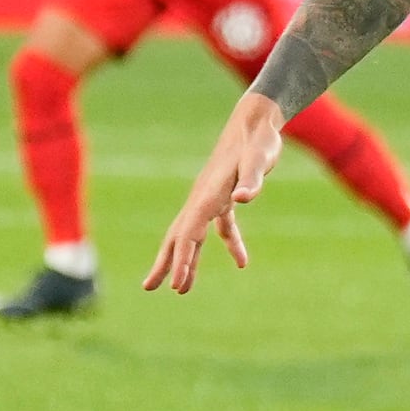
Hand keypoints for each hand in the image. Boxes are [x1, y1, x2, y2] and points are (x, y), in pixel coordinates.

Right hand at [146, 91, 285, 292]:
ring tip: (181, 287)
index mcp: (207, 195)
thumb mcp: (259, 160)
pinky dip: (230, 243)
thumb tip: (243, 199)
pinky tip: (241, 262)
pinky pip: (223, 226)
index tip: (177, 285)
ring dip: (188, 260)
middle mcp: (203, 198)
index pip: (189, 235)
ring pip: (194, 234)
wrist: (257, 122)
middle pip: (179, 237)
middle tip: (150, 288)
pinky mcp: (227, 196)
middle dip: (167, 263)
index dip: (182, 261)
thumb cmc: (258, 141)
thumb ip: (251, 180)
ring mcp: (213, 198)